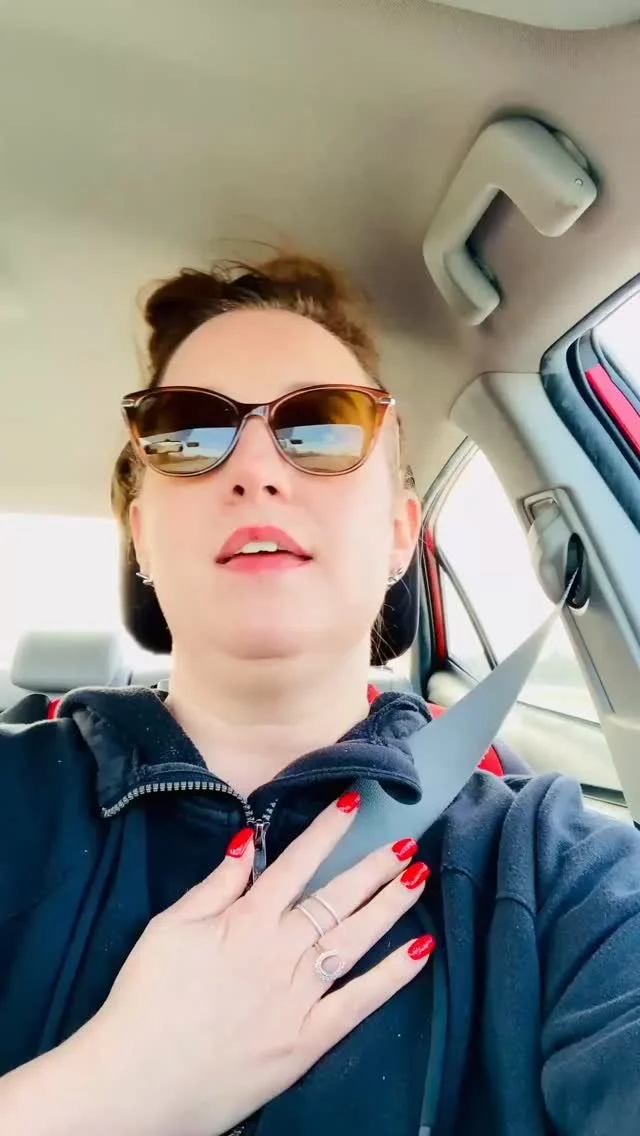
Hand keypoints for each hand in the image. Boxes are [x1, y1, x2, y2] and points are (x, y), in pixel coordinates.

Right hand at [87, 790, 434, 1135]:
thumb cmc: (145, 1000)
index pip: (297, 863)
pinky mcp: (308, 1039)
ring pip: (355, 939)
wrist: (139, 1080)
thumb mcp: (169, 928)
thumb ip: (215, 886)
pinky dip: (392, 976)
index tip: (354, 802)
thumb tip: (248, 842)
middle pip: (336, 897)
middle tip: (406, 842)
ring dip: (390, 906)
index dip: (328, 830)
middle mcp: (280, 951)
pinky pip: (359, 1001)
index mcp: (246, 920)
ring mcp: (298, 996)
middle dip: (374, 867)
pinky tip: (420, 950)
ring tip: (418, 878)